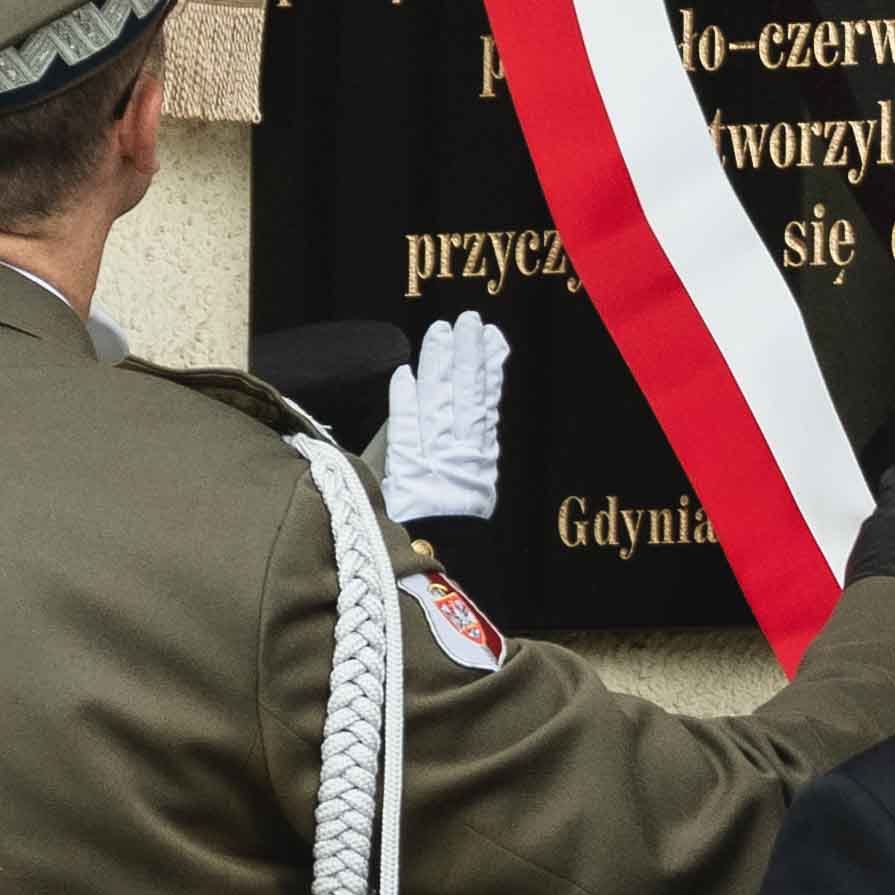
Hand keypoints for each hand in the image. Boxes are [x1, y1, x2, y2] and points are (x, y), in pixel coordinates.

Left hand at [377, 311, 510, 525]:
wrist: (440, 574)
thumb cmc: (447, 537)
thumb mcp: (468, 496)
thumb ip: (469, 456)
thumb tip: (463, 420)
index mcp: (479, 462)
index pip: (485, 403)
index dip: (488, 367)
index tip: (489, 336)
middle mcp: (462, 457)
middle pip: (465, 396)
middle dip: (467, 355)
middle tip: (467, 320)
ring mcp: (437, 464)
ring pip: (439, 405)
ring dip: (439, 366)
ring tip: (441, 332)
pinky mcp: (409, 477)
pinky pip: (406, 435)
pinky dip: (405, 406)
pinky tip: (404, 377)